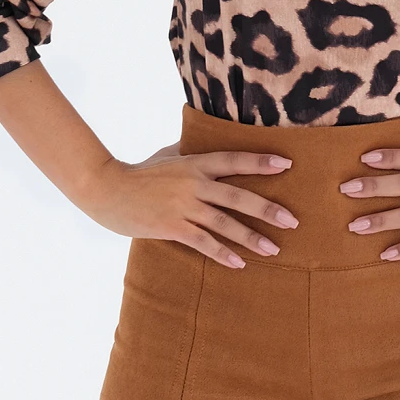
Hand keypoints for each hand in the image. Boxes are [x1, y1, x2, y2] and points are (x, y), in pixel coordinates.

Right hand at [78, 140, 299, 269]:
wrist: (107, 189)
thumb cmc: (140, 171)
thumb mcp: (167, 154)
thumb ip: (191, 149)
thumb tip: (207, 137)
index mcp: (195, 163)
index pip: (234, 159)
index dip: (260, 161)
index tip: (287, 164)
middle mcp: (193, 184)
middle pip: (237, 196)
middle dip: (267, 209)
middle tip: (292, 220)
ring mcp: (183, 206)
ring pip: (224, 223)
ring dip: (251, 237)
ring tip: (273, 248)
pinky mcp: (172, 227)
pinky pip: (203, 243)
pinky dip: (222, 253)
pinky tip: (240, 263)